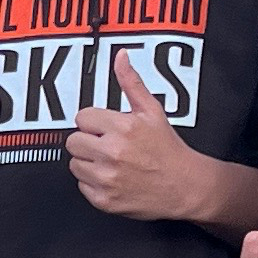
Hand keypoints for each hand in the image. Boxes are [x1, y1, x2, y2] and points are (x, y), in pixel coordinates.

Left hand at [66, 52, 210, 220]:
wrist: (184, 187)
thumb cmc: (168, 149)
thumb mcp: (152, 111)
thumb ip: (131, 83)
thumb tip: (120, 57)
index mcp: (122, 128)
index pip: (82, 118)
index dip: (94, 123)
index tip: (107, 129)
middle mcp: (112, 153)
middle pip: (73, 141)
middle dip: (88, 142)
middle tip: (108, 145)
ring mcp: (107, 178)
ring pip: (75, 164)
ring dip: (89, 163)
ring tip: (111, 162)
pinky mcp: (104, 200)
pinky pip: (81, 186)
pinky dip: (93, 183)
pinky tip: (112, 178)